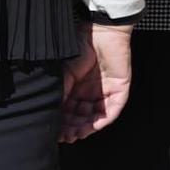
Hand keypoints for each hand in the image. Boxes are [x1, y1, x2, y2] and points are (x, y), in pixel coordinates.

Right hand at [61, 23, 132, 142]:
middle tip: (65, 137)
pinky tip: (93, 126)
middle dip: (73, 128)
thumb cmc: (80, 48)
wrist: (100, 32)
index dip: (62, 122)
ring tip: (76, 134)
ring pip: (96, 116)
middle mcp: (90, 93)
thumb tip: (50, 112)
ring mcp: (106, 92)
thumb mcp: (64, 74)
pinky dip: (102, 119)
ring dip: (86, 127)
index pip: (68, 111)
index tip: (54, 133)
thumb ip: (60, 93)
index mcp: (76, 88)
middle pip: (82, 116)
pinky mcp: (120, 90)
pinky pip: (112, 110)